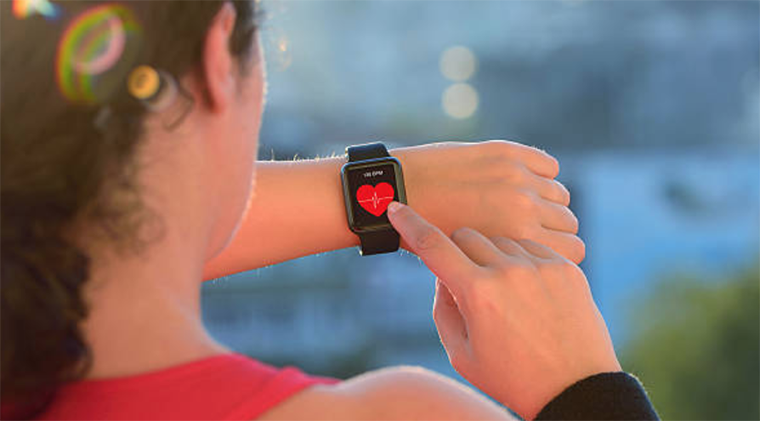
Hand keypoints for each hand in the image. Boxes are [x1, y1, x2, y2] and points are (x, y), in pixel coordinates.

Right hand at [387, 202, 620, 420]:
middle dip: (457, 253)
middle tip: (467, 283)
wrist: (575, 390)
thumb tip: (443, 274)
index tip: (395, 208)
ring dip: (492, 257)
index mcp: (478, 292)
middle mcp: (510, 271)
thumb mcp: (461, 353)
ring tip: (505, 295)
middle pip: (466, 236)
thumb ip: (443, 308)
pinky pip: (532, 247)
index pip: (432, 245)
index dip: (409, 223)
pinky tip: (528, 292)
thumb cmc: (513, 378)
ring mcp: (542, 266)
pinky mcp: (567, 268)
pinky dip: (521, 261)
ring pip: (500, 239)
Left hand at [392, 140, 583, 263]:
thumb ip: (506, 269)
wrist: (396, 192)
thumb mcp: (469, 270)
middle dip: (552, 230)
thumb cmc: (424, 242)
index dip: (558, 255)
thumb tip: (533, 273)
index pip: (574, 250)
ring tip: (519, 210)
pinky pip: (549, 166)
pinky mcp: (509, 152)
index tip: (540, 256)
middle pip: (569, 222)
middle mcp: (524, 208)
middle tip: (526, 233)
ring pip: (561, 194)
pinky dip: (541, 175)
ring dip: (546, 202)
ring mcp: (517, 177)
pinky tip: (520, 185)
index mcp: (517, 242)